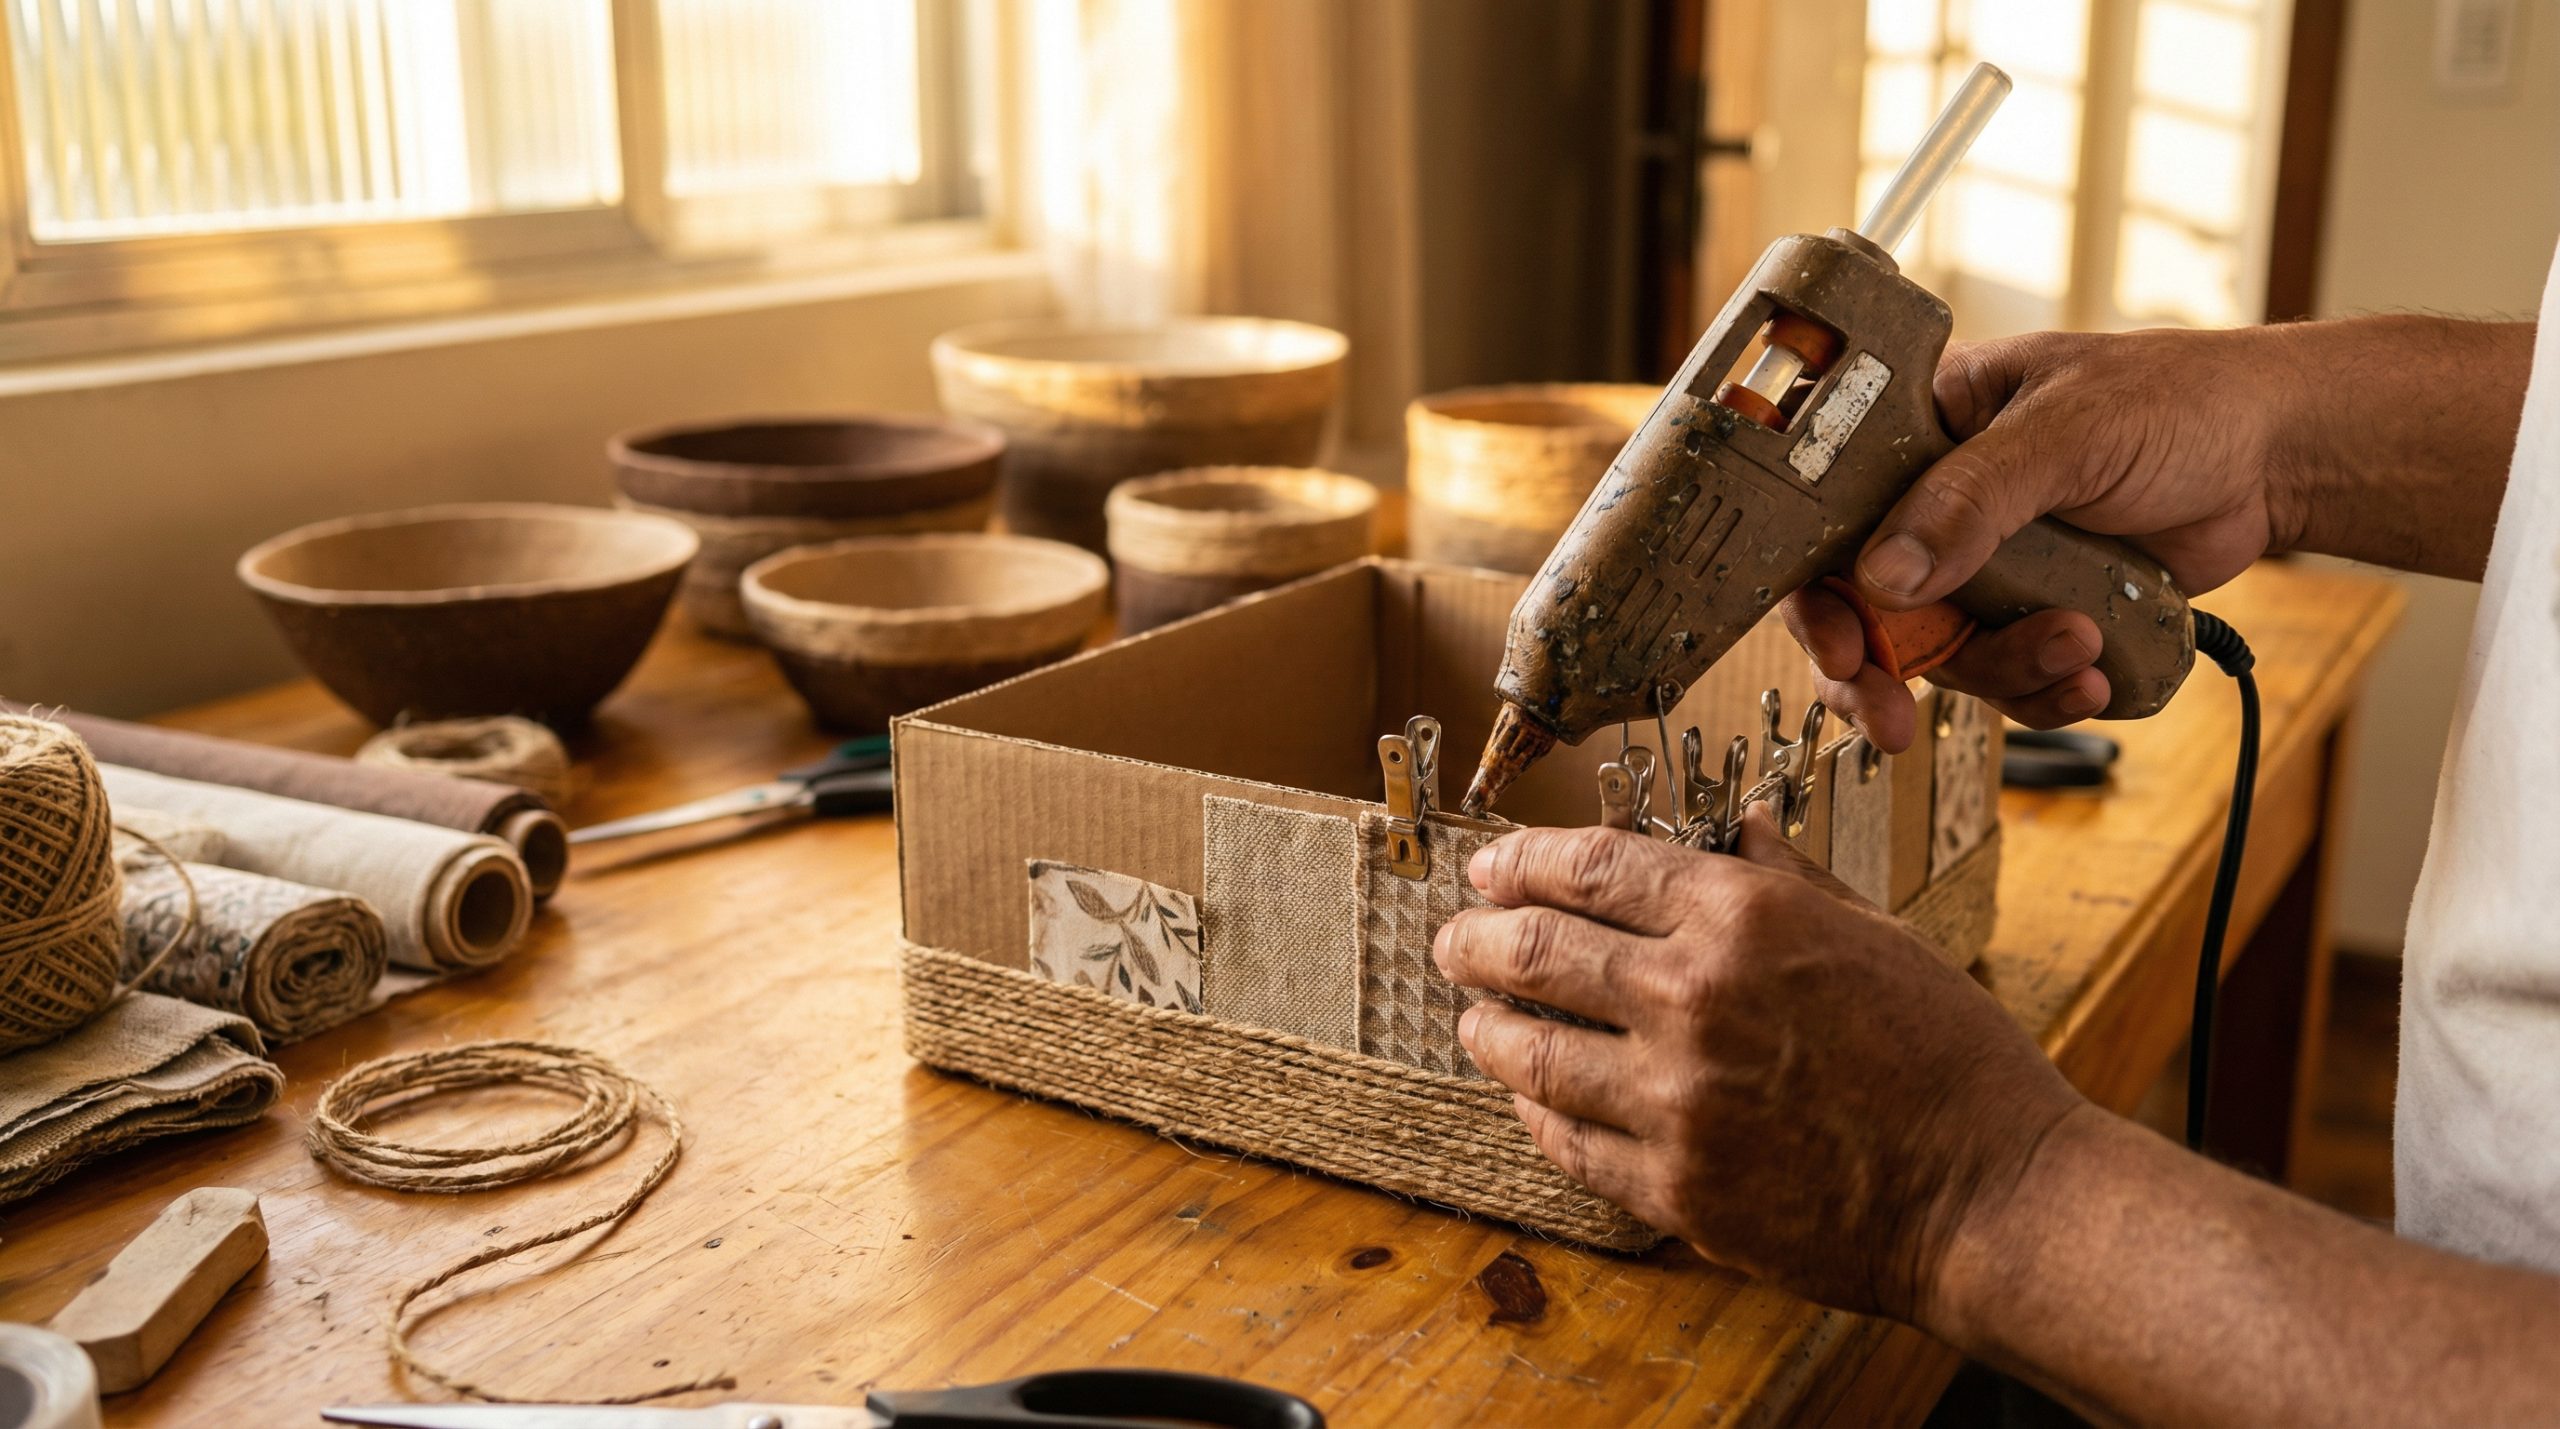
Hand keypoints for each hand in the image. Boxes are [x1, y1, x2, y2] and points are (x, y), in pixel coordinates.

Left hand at [1433, 808, 2084, 1319]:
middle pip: (1535, 950)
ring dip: (1487, 1028)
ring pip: (1530, 1052)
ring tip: (1476, 1019)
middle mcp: (1695, 999)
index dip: (1522, 862)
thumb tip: (1733, 825)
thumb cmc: (1950, 1060)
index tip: (1490, 868)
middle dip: (1476, 939)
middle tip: (1456, 940)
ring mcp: (1676, 1101)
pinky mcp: (1673, 1188)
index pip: (1592, 866)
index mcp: (1747, 918)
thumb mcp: (1876, 934)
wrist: (1993, 1198)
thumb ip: (1785, 877)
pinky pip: (1566, 1141)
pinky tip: (1529, 1098)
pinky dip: (1535, 1112)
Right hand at [1782, 327, 2300, 751]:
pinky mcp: (2035, 609)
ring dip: (2005, 671)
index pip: (1830, 516)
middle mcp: (1935, 501)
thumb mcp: (2067, 434)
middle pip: (1867, 606)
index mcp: (1921, 431)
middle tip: (1893, 721)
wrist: (2276, 456)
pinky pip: (2009, 676)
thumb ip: (1971, 500)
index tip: (1842, 651)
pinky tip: (2094, 674)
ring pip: (1944, 654)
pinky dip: (2046, 692)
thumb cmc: (2177, 401)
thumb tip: (1884, 576)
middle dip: (1882, 673)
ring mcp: (1985, 563)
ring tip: (2078, 646)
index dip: (1819, 592)